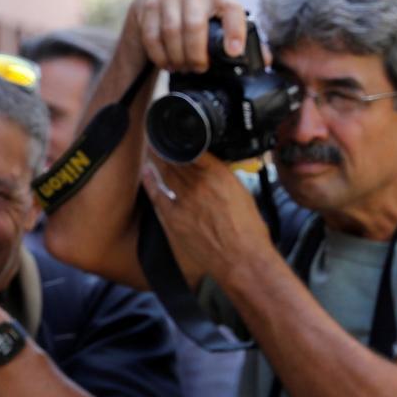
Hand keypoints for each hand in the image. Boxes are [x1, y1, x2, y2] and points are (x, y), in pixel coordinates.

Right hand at [117, 0, 251, 76]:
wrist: (154, 4)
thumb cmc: (191, 19)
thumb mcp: (214, 25)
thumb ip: (238, 39)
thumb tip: (265, 60)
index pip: (232, 9)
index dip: (234, 31)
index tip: (234, 53)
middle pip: (195, 25)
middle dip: (196, 55)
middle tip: (198, 69)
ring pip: (172, 32)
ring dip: (177, 56)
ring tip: (182, 67)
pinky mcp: (148, 5)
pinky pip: (152, 36)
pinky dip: (160, 55)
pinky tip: (166, 62)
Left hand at [138, 152, 268, 288]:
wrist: (242, 260)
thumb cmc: (249, 232)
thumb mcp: (243, 194)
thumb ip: (225, 179)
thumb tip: (215, 172)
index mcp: (219, 175)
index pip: (194, 149)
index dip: (184, 142)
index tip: (179, 136)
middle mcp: (199, 184)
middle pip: (176, 159)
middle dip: (168, 149)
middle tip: (160, 140)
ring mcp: (183, 201)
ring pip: (166, 173)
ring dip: (158, 160)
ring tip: (154, 151)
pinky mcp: (173, 219)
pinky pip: (157, 194)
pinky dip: (151, 181)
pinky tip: (147, 172)